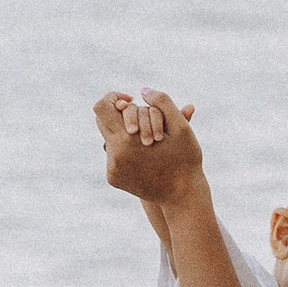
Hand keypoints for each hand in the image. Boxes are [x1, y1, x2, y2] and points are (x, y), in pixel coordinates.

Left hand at [95, 88, 206, 202]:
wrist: (182, 195)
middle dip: (119, 115)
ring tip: (147, 141)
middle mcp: (114, 154)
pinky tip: (144, 157)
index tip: (131, 100)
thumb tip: (142, 91)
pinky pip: (112, 155)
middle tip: (140, 120)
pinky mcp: (112, 178)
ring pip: (109, 138)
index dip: (113, 98)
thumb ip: (163, 103)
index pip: (102, 108)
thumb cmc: (185, 159)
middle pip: (102, 121)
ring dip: (124, 134)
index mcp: (127, 139)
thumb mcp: (181, 128)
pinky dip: (125, 151)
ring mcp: (112, 168)